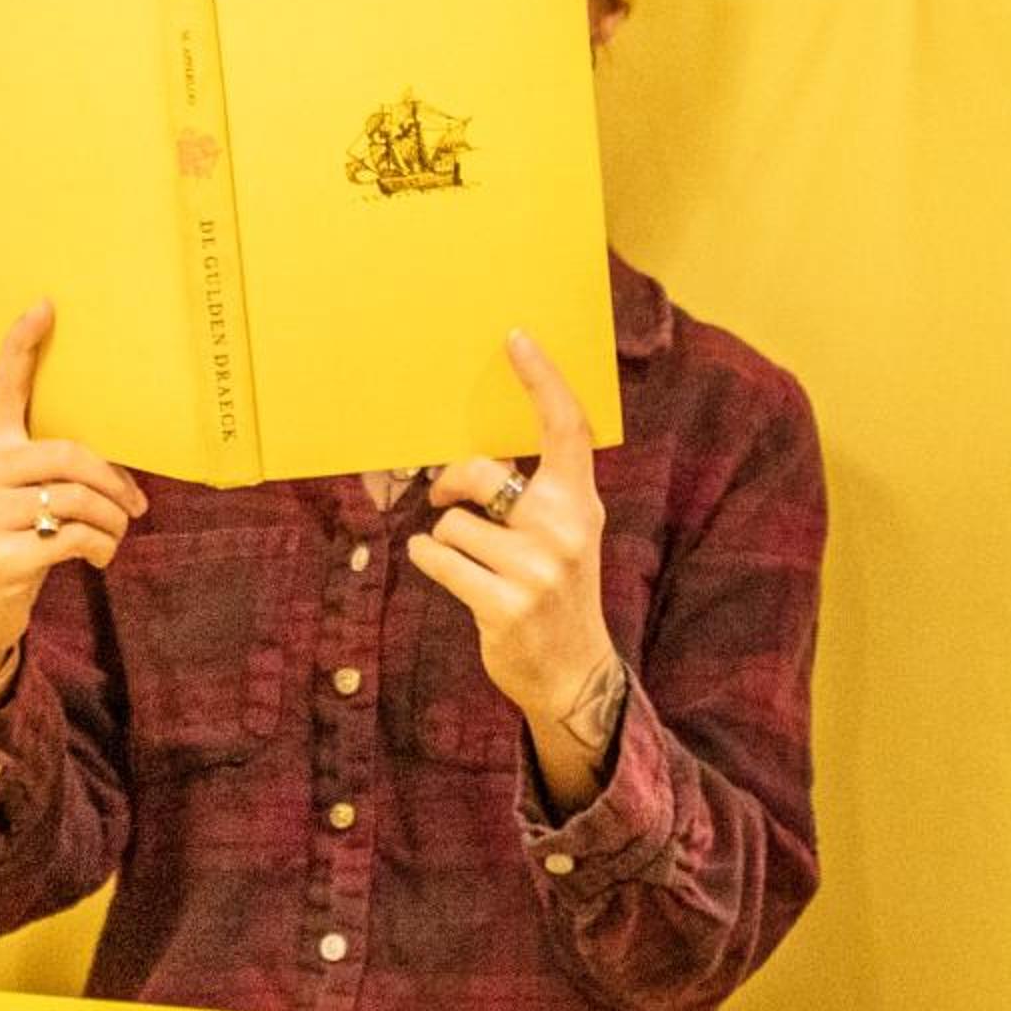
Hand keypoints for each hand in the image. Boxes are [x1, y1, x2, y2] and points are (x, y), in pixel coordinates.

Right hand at [0, 299, 149, 680]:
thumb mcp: (11, 503)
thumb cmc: (3, 547)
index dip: (22, 346)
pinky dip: (99, 548)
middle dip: (113, 481)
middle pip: (68, 454)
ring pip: (78, 499)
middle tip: (135, 505)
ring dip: (113, 522)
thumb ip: (45, 477)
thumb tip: (119, 475)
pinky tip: (96, 558)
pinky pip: (74, 537)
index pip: (1, 389)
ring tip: (114, 537)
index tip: (45, 305)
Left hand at [404, 328, 617, 729]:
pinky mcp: (504, 605)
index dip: (542, 379)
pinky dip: (430, 560)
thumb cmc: (555, 591)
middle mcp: (564, 528)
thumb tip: (472, 455)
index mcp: (581, 502)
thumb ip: (535, 493)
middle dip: (450, 482)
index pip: (567, 427)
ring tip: (471, 565)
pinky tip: (450, 575)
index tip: (516, 338)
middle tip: (445, 495)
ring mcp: (537, 570)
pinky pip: (437, 557)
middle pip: (480, 472)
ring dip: (445, 539)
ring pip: (450, 522)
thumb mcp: (563, 535)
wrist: (574, 673)